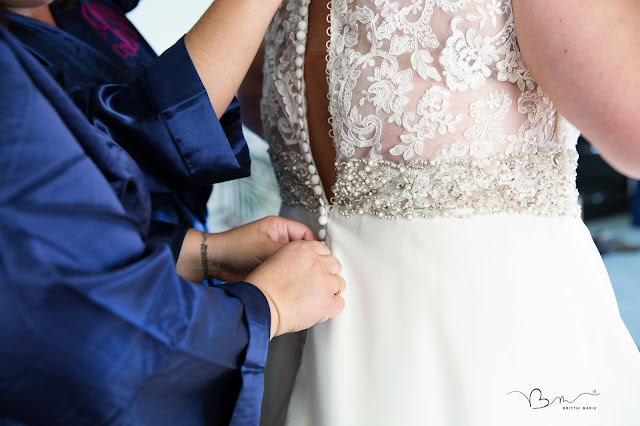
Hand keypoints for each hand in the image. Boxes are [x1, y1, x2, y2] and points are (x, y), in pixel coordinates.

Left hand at [176, 216, 316, 281]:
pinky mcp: (270, 268)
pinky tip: (297, 287)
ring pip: (295, 263)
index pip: (307, 235)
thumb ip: (287, 254)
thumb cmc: (236, 247)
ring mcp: (274, 255)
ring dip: (300, 272)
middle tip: (319, 273)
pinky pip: (286, 273)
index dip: (316, 248)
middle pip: (303, 250)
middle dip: (310, 261)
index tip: (323, 260)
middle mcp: (279, 240)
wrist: (215, 262)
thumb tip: (308, 261)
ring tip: (310, 282)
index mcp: (280, 227)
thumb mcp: (265, 248)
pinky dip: (291, 279)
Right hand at [245, 240, 345, 339]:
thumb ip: (298, 260)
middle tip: (315, 286)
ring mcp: (324, 282)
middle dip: (326, 275)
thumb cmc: (263, 287)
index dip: (320, 263)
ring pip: (339, 284)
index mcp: (304, 249)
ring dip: (329, 291)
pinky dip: (331, 308)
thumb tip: (309, 267)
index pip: (324, 251)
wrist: (261, 304)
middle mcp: (317, 262)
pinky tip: (319, 309)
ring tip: (313, 299)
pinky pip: (339, 303)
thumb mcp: (278, 259)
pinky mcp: (327, 301)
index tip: (316, 270)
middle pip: (335, 266)